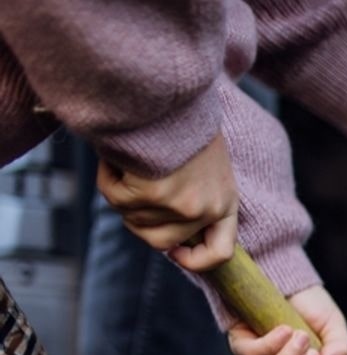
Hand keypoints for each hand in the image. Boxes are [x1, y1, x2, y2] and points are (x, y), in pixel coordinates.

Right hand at [96, 133, 237, 271]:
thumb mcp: (205, 165)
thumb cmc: (183, 123)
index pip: (221, 252)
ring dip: (121, 192)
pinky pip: (115, 197)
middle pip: (160, 242)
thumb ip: (193, 197)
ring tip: (131, 160)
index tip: (174, 250)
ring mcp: (181, 205)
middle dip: (138, 218)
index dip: (195, 260)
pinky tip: (119, 153)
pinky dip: (108, 176)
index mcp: (226, 202)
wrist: (172, 91)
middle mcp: (207, 209)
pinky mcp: (153, 194)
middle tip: (133, 186)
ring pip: (133, 220)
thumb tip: (166, 235)